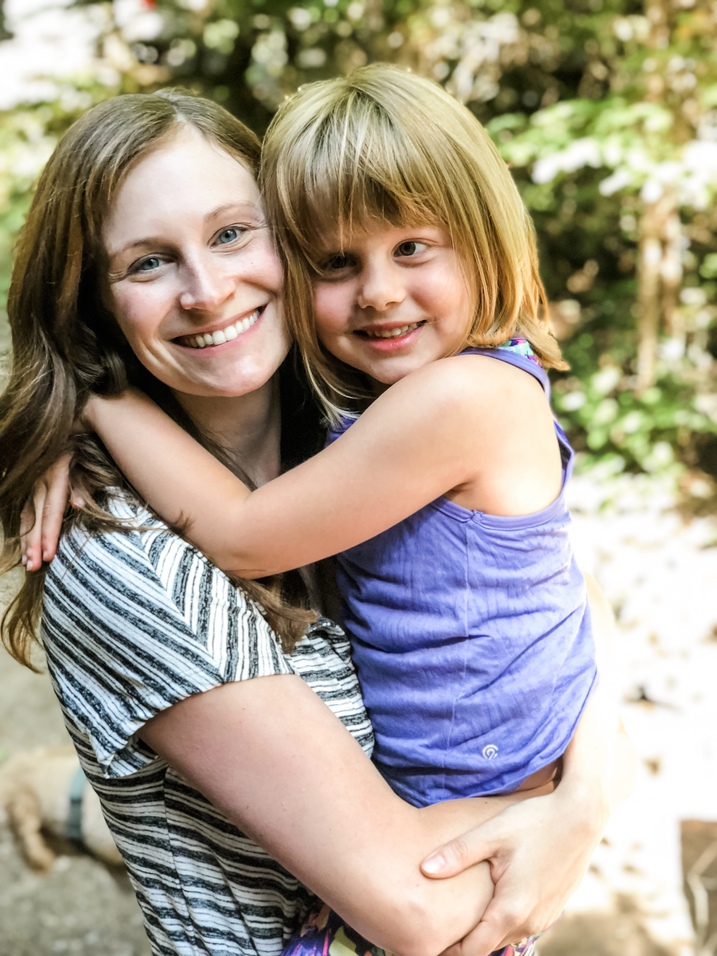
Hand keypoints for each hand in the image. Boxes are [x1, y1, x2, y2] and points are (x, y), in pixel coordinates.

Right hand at [21, 453, 81, 569]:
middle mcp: (40, 481)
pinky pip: (23, 513)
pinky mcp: (28, 488)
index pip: (52, 510)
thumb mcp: (85, 463)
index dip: (49, 533)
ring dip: (26, 541)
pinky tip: (24, 549)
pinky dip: (23, 532)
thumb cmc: (81, 451)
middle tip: (34, 566)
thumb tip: (78, 506)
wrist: (64, 429)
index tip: (49, 555)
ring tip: (28, 563)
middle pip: (36, 517)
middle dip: (34, 543)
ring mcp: (31, 484)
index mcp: (56, 476)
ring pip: (26, 516)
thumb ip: (83, 485)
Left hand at [423, 786, 603, 955]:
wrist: (582, 816)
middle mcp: (530, 923)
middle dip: (463, 939)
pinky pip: (520, 924)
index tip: (428, 938)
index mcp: (511, 910)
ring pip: (504, 935)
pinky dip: (502, 918)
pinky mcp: (552, 909)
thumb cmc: (535, 821)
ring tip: (459, 909)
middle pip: (487, 946)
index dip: (447, 950)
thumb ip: (456, 854)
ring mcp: (544, 918)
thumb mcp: (491, 833)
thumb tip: (424, 870)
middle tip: (437, 922)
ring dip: (484, 928)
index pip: (472, 952)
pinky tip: (490, 895)